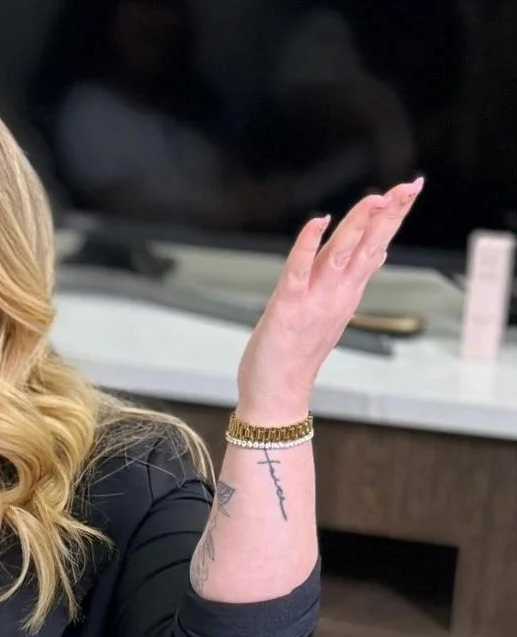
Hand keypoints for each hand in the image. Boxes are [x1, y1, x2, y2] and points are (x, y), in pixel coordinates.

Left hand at [236, 177, 423, 423]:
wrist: (277, 397)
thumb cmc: (296, 356)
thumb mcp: (333, 313)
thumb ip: (354, 281)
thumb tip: (380, 255)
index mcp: (347, 293)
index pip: (377, 246)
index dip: (394, 216)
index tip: (412, 188)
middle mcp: (337, 295)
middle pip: (368, 246)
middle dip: (389, 214)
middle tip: (409, 185)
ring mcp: (314, 301)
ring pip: (341, 254)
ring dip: (358, 225)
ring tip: (376, 198)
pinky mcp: (287, 307)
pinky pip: (298, 269)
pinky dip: (308, 245)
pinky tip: (318, 222)